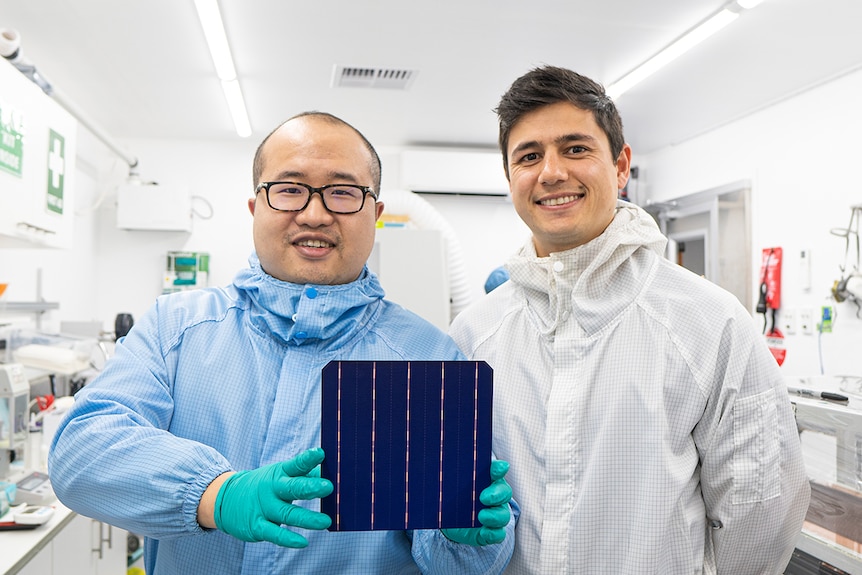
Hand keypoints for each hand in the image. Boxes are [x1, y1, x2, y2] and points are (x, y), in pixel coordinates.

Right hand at [213, 447, 333, 546]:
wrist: (226, 499)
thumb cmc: (265, 486)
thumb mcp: (281, 475)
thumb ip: (305, 474)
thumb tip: (331, 471)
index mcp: (280, 474)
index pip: (295, 465)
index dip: (308, 459)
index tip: (321, 453)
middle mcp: (272, 490)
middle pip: (292, 488)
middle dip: (310, 487)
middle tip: (328, 486)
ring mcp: (264, 508)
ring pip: (287, 514)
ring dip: (307, 518)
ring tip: (325, 521)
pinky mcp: (257, 526)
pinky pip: (274, 533)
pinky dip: (288, 539)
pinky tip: (303, 542)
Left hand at [442, 459, 511, 545]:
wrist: (450, 520)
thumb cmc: (454, 496)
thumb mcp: (449, 484)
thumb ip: (448, 474)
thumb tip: (432, 463)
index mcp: (486, 479)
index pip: (497, 470)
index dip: (499, 468)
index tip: (498, 469)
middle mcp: (495, 495)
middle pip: (504, 492)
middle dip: (497, 494)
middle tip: (484, 497)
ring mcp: (495, 514)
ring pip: (503, 515)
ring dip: (495, 516)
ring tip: (482, 516)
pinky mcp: (491, 531)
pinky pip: (498, 534)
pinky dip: (493, 534)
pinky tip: (485, 532)